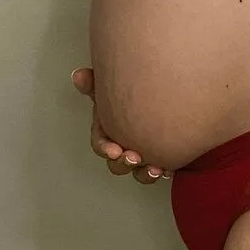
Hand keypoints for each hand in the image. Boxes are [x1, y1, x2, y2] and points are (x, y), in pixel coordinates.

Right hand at [70, 67, 171, 184]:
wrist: (167, 97)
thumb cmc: (133, 94)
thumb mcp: (114, 86)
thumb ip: (97, 82)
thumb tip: (79, 75)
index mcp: (108, 130)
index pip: (101, 144)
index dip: (105, 149)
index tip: (113, 151)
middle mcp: (123, 145)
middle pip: (117, 163)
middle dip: (124, 163)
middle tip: (134, 158)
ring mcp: (142, 154)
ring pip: (139, 172)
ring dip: (145, 173)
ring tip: (155, 168)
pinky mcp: (161, 158)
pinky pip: (161, 171)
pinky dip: (166, 171)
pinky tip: (170, 169)